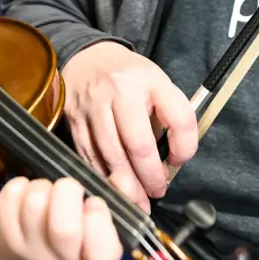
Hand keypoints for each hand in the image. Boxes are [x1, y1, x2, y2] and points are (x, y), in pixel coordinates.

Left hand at [0, 175, 123, 259]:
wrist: (25, 244)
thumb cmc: (73, 223)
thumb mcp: (101, 217)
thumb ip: (119, 197)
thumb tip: (122, 181)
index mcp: (93, 257)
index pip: (102, 253)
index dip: (98, 221)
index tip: (94, 202)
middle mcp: (62, 259)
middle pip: (64, 229)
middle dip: (68, 193)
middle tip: (69, 187)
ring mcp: (30, 249)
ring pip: (35, 204)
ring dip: (43, 186)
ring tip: (48, 190)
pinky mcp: (4, 232)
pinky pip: (11, 195)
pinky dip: (21, 185)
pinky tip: (28, 194)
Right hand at [62, 41, 197, 209]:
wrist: (88, 57)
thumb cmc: (129, 78)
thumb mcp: (157, 83)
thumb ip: (169, 117)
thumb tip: (170, 163)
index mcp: (150, 80)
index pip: (179, 118)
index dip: (184, 147)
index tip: (178, 161)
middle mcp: (120, 90)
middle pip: (139, 144)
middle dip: (150, 177)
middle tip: (157, 192)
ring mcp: (93, 104)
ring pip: (111, 155)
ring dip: (126, 186)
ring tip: (138, 201)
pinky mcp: (74, 118)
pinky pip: (89, 156)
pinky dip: (102, 176)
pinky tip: (112, 188)